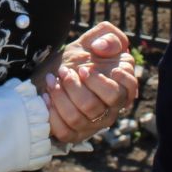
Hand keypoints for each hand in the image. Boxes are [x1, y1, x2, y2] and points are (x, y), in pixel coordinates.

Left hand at [42, 23, 138, 143]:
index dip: (103, 81)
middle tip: (63, 71)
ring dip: (60, 97)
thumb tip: (101, 48)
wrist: (55, 74)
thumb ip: (108, 36)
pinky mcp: (76, 134)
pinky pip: (65, 132)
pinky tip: (46, 96)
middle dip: (74, 87)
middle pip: (96, 105)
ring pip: (78, 118)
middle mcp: (111, 109)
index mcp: (122, 87)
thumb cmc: (79, 59)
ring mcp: (94, 124)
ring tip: (51, 80)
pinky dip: (52, 113)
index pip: (126, 90)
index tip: (84, 68)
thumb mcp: (93, 40)